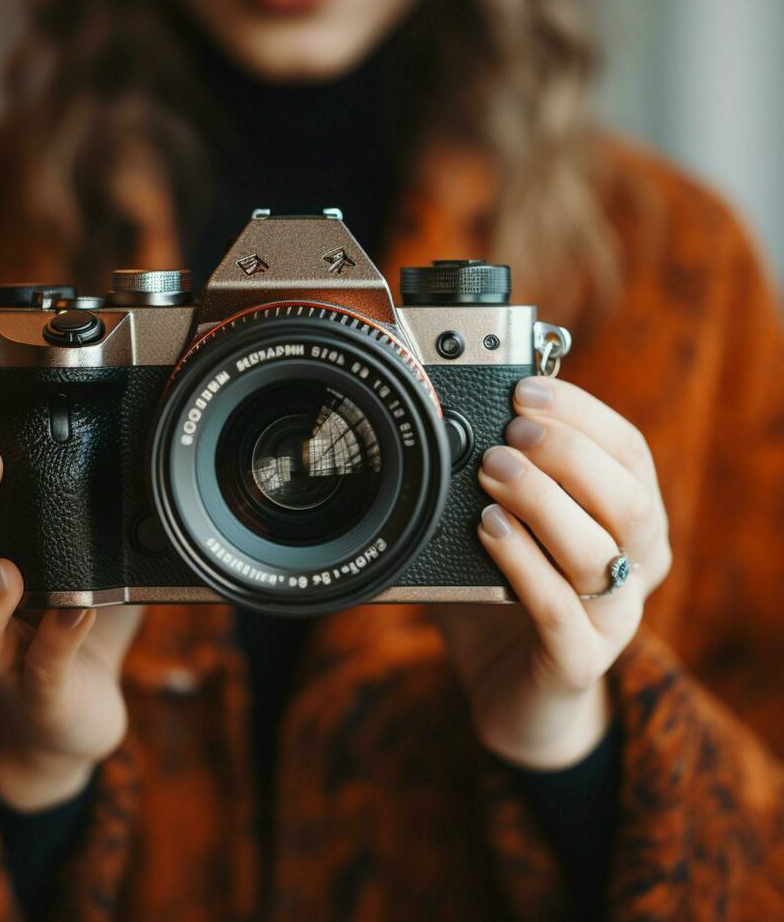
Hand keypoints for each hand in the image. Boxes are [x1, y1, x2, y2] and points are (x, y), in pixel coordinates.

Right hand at [0, 379, 144, 809]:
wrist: (72, 709)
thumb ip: (99, 493)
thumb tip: (147, 416)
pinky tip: (77, 615)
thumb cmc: (76, 612)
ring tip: (6, 567)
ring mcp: (4, 649)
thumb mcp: (87, 543)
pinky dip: (57, 643)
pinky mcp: (39, 692)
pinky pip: (41, 669)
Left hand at [433, 376, 671, 769]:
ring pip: (601, 554)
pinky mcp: (576, 662)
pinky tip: (488, 531)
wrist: (516, 693)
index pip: (628, 452)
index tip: (526, 389)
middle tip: (508, 435)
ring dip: (545, 503)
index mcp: (628, 521)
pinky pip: (559, 613)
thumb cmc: (508, 595)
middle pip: (629, 499)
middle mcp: (635, 566)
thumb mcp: (507, 523)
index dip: (581, 414)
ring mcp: (611, 619)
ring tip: (491, 473)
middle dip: (569, 453)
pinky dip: (524, 564)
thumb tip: (446, 411)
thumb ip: (494, 476)